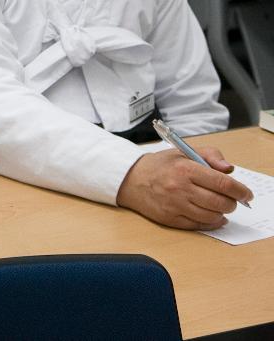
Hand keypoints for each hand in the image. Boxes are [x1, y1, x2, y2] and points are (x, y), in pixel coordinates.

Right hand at [116, 147, 253, 229]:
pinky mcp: (170, 219)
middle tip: (232, 200)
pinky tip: (211, 216)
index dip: (240, 191)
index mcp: (185, 168)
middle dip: (232, 203)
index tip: (246, 194)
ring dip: (221, 213)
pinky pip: (199, 226)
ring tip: (219, 206)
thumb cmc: (159, 165)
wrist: (130, 179)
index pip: (223, 183)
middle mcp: (180, 188)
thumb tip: (229, 169)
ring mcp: (174, 205)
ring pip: (212, 216)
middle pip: (220, 202)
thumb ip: (210, 155)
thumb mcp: (183, 152)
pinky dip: (210, 222)